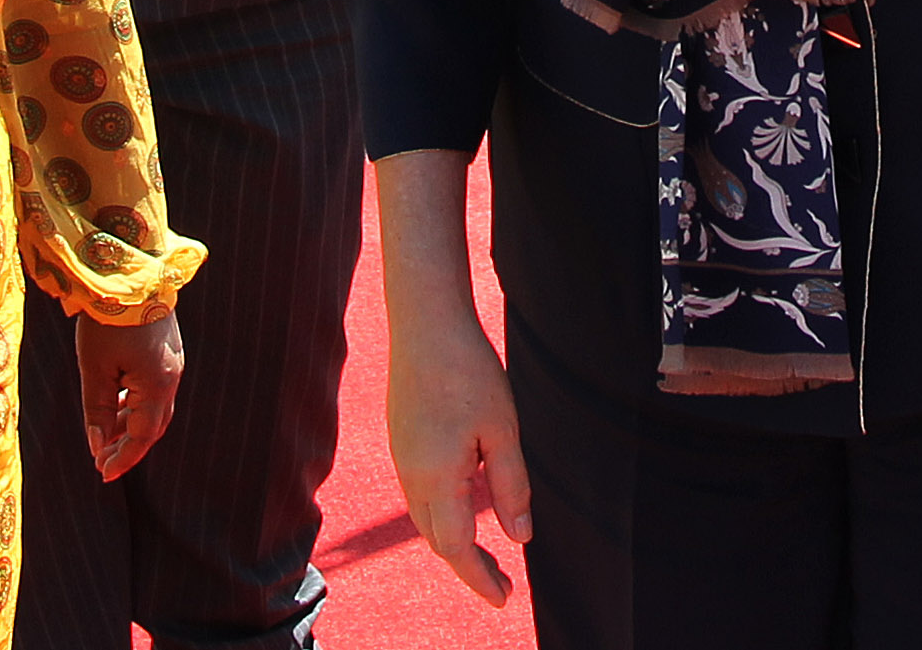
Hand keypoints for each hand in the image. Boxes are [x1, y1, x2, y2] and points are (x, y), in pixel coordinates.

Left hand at [74, 310, 184, 481]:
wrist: (131, 274)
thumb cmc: (108, 322)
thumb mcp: (95, 370)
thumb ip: (97, 411)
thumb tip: (98, 446)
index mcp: (157, 385)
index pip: (143, 436)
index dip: (123, 459)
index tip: (102, 475)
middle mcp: (172, 377)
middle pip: (154, 425)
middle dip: (128, 446)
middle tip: (101, 461)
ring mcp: (173, 362)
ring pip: (155, 407)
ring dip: (131, 425)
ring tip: (104, 435)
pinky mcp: (168, 351)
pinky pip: (155, 389)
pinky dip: (136, 405)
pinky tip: (116, 404)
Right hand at [388, 304, 531, 605]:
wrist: (426, 323)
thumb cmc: (469, 371)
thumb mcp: (502, 430)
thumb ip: (510, 487)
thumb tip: (519, 537)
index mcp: (436, 478)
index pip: (456, 549)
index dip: (479, 578)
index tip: (503, 599)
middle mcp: (411, 476)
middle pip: (436, 539)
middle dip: (467, 564)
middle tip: (502, 580)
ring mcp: (402, 457)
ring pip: (425, 517)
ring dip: (453, 538)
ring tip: (486, 549)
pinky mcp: (401, 440)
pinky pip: (419, 492)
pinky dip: (442, 510)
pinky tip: (466, 501)